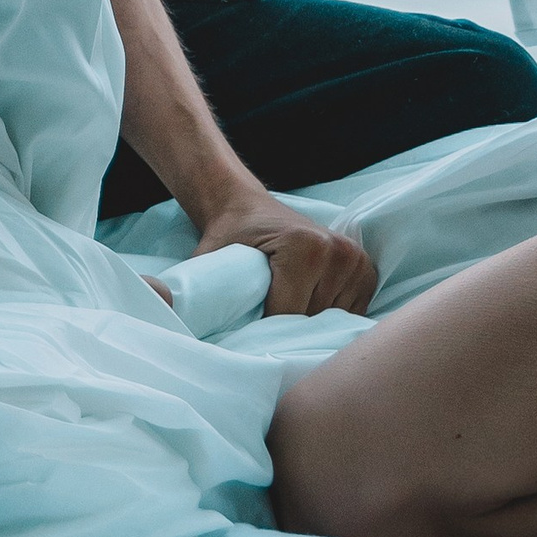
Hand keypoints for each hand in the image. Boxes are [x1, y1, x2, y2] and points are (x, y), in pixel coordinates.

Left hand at [194, 184, 379, 317]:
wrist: (245, 206)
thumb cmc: (228, 237)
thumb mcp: (208, 263)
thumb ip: (192, 293)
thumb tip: (171, 317)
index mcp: (305, 248)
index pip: (289, 317)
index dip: (262, 330)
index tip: (245, 325)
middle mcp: (337, 250)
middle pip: (312, 321)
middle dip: (286, 328)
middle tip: (263, 315)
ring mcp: (355, 259)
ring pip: (332, 321)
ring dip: (309, 324)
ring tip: (285, 307)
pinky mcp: (365, 268)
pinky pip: (352, 312)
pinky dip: (329, 315)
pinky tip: (308, 304)